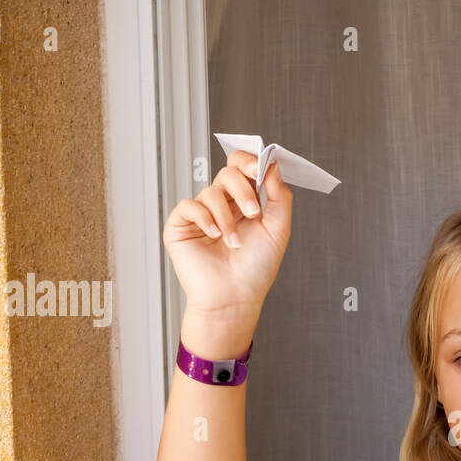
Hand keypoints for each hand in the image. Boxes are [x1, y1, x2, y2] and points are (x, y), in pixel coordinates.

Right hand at [162, 149, 294, 323]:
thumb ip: (279, 196)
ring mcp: (201, 214)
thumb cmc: (255, 270)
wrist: (235, 298)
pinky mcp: (181, 226)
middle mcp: (222, 205)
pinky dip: (204, 219)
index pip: (242, 169)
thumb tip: (272, 165)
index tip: (259, 169)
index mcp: (244, 203)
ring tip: (234, 242)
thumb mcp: (278, 230)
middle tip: (253, 213)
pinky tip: (214, 235)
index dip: (248, 162)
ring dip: (226, 217)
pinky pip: (189, 206)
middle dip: (242, 190)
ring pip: (210, 192)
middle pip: (227, 173)